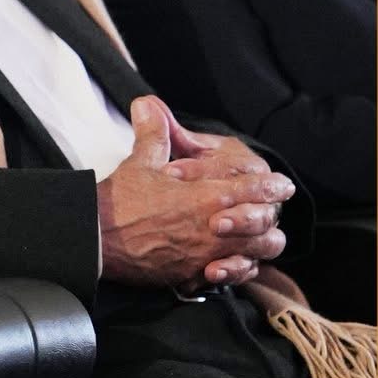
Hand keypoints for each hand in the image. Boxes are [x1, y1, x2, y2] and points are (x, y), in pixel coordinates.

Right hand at [98, 97, 290, 289]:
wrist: (96, 240)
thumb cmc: (118, 203)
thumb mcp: (139, 163)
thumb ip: (154, 134)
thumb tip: (148, 103)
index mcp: (206, 196)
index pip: (256, 189)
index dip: (273, 186)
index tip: (281, 185)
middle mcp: (214, 226)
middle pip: (266, 222)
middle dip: (270, 214)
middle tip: (269, 209)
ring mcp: (207, 253)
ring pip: (258, 252)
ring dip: (260, 243)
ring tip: (256, 238)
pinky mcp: (195, 273)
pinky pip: (234, 274)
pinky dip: (239, 268)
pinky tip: (232, 261)